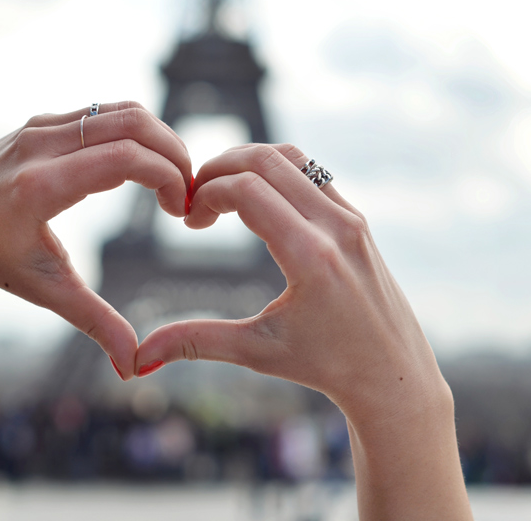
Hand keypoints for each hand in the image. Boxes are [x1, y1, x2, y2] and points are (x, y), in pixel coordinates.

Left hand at [0, 102, 190, 379]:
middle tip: (187, 192)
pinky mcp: (39, 123)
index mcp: (41, 186)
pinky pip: (101, 114)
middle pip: (133, 123)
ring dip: (158, 139)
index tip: (181, 210)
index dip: (169, 177)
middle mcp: (40, 146)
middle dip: (175, 154)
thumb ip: (95, 324)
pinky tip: (140, 168)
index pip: (126, 158)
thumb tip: (132, 369)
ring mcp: (38, 128)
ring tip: (171, 180)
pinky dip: (133, 133)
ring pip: (120, 111)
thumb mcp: (47, 291)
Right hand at [135, 143, 471, 519]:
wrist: (392, 374)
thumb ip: (195, 342)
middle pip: (265, 160)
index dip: (205, 193)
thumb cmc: (326, 365)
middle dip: (218, 170)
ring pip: (290, 157)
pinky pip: (311, 172)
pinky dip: (275, 171)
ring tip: (220, 194)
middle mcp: (335, 227)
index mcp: (310, 256)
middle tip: (195, 200)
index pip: (247, 189)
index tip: (189, 221)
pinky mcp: (356, 219)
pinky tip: (254, 200)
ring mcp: (350, 218)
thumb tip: (139, 359)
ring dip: (247, 163)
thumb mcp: (257, 352)